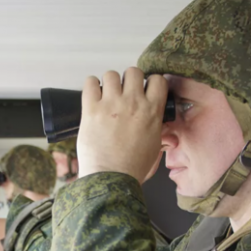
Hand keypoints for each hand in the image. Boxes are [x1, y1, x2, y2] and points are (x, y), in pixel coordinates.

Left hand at [77, 68, 167, 182]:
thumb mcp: (155, 148)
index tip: (144, 90)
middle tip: (123, 93)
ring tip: (106, 96)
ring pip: (111, 74)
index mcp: (152, 111)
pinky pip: (90, 83)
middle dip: (129, 80)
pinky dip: (91, 86)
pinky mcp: (91, 109)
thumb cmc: (133, 168)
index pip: (158, 79)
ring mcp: (111, 104)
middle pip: (133, 71)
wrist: (111, 178)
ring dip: (109, 83)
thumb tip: (160, 126)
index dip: (150, 83)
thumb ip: (158, 131)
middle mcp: (133, 103)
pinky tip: (93, 96)